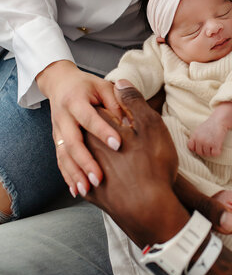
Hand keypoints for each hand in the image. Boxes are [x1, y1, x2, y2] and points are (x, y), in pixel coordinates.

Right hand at [36, 60, 122, 196]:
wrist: (59, 84)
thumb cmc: (87, 86)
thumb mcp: (103, 87)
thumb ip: (117, 102)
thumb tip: (130, 122)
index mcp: (76, 101)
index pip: (89, 118)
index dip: (103, 131)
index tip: (118, 144)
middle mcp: (63, 117)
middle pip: (72, 142)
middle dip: (85, 162)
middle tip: (99, 178)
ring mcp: (58, 131)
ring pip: (64, 156)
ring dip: (75, 174)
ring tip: (87, 189)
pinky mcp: (58, 142)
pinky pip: (61, 161)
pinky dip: (68, 177)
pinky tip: (77, 190)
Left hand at [84, 80, 231, 246]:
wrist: (149, 210)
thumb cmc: (153, 165)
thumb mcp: (150, 125)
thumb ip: (132, 100)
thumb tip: (120, 81)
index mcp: (98, 129)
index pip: (97, 111)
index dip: (110, 111)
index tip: (122, 116)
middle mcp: (88, 150)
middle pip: (87, 134)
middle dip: (98, 132)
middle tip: (122, 138)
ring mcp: (89, 174)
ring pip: (84, 159)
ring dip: (90, 157)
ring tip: (108, 158)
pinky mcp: (94, 196)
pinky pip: (86, 183)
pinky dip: (89, 179)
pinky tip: (95, 181)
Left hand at [188, 119, 227, 157]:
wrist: (219, 120)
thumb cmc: (210, 125)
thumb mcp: (199, 130)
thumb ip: (195, 138)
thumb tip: (193, 148)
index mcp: (194, 136)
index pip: (191, 147)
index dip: (196, 148)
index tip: (201, 146)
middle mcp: (199, 140)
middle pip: (199, 152)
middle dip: (204, 151)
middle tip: (210, 146)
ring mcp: (207, 143)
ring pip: (207, 154)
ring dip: (211, 151)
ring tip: (214, 144)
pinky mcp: (215, 145)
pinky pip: (214, 154)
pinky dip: (217, 151)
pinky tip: (219, 147)